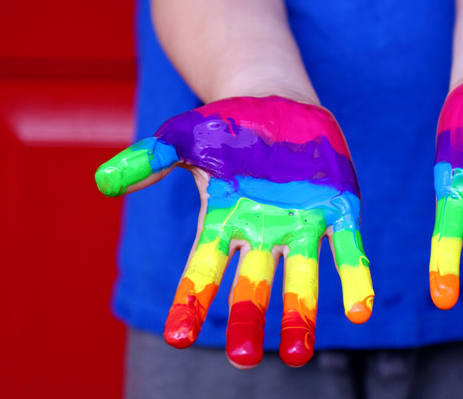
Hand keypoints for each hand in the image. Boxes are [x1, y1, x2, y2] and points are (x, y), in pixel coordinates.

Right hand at [95, 96, 372, 367]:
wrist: (278, 104)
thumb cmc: (226, 127)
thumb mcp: (183, 136)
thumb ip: (149, 158)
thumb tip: (103, 182)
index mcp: (222, 222)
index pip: (202, 270)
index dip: (189, 302)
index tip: (178, 336)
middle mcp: (261, 234)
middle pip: (251, 286)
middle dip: (247, 320)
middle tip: (243, 359)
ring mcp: (300, 226)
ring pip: (300, 280)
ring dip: (300, 315)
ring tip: (299, 355)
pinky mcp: (337, 212)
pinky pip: (346, 250)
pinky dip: (353, 278)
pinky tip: (360, 309)